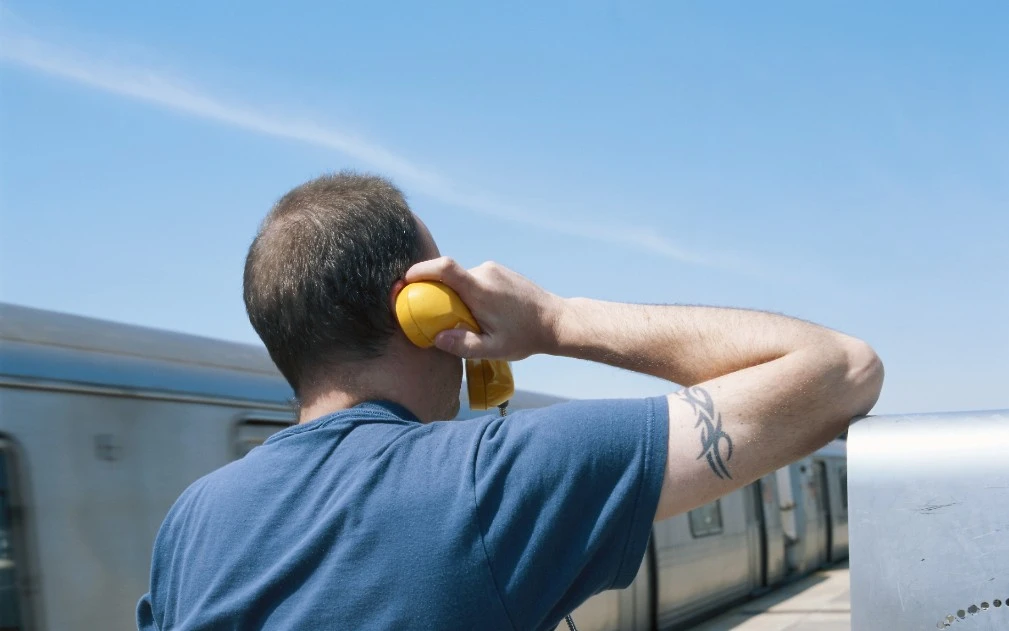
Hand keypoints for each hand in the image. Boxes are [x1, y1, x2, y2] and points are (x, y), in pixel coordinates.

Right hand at [403, 257, 562, 360]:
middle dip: (436, 292)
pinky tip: (479, 312)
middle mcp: (485, 272)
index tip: (406, 280)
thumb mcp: (493, 348)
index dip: (421, 270)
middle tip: (433, 314)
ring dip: (455, 294)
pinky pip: (474, 278)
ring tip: (465, 319)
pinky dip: (467, 292)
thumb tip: (436, 338)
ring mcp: (494, 269)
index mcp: (481, 289)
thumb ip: (463, 345)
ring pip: (462, 278)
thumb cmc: (525, 336)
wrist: (556, 321)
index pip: (445, 268)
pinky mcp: (499, 271)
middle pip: (449, 276)